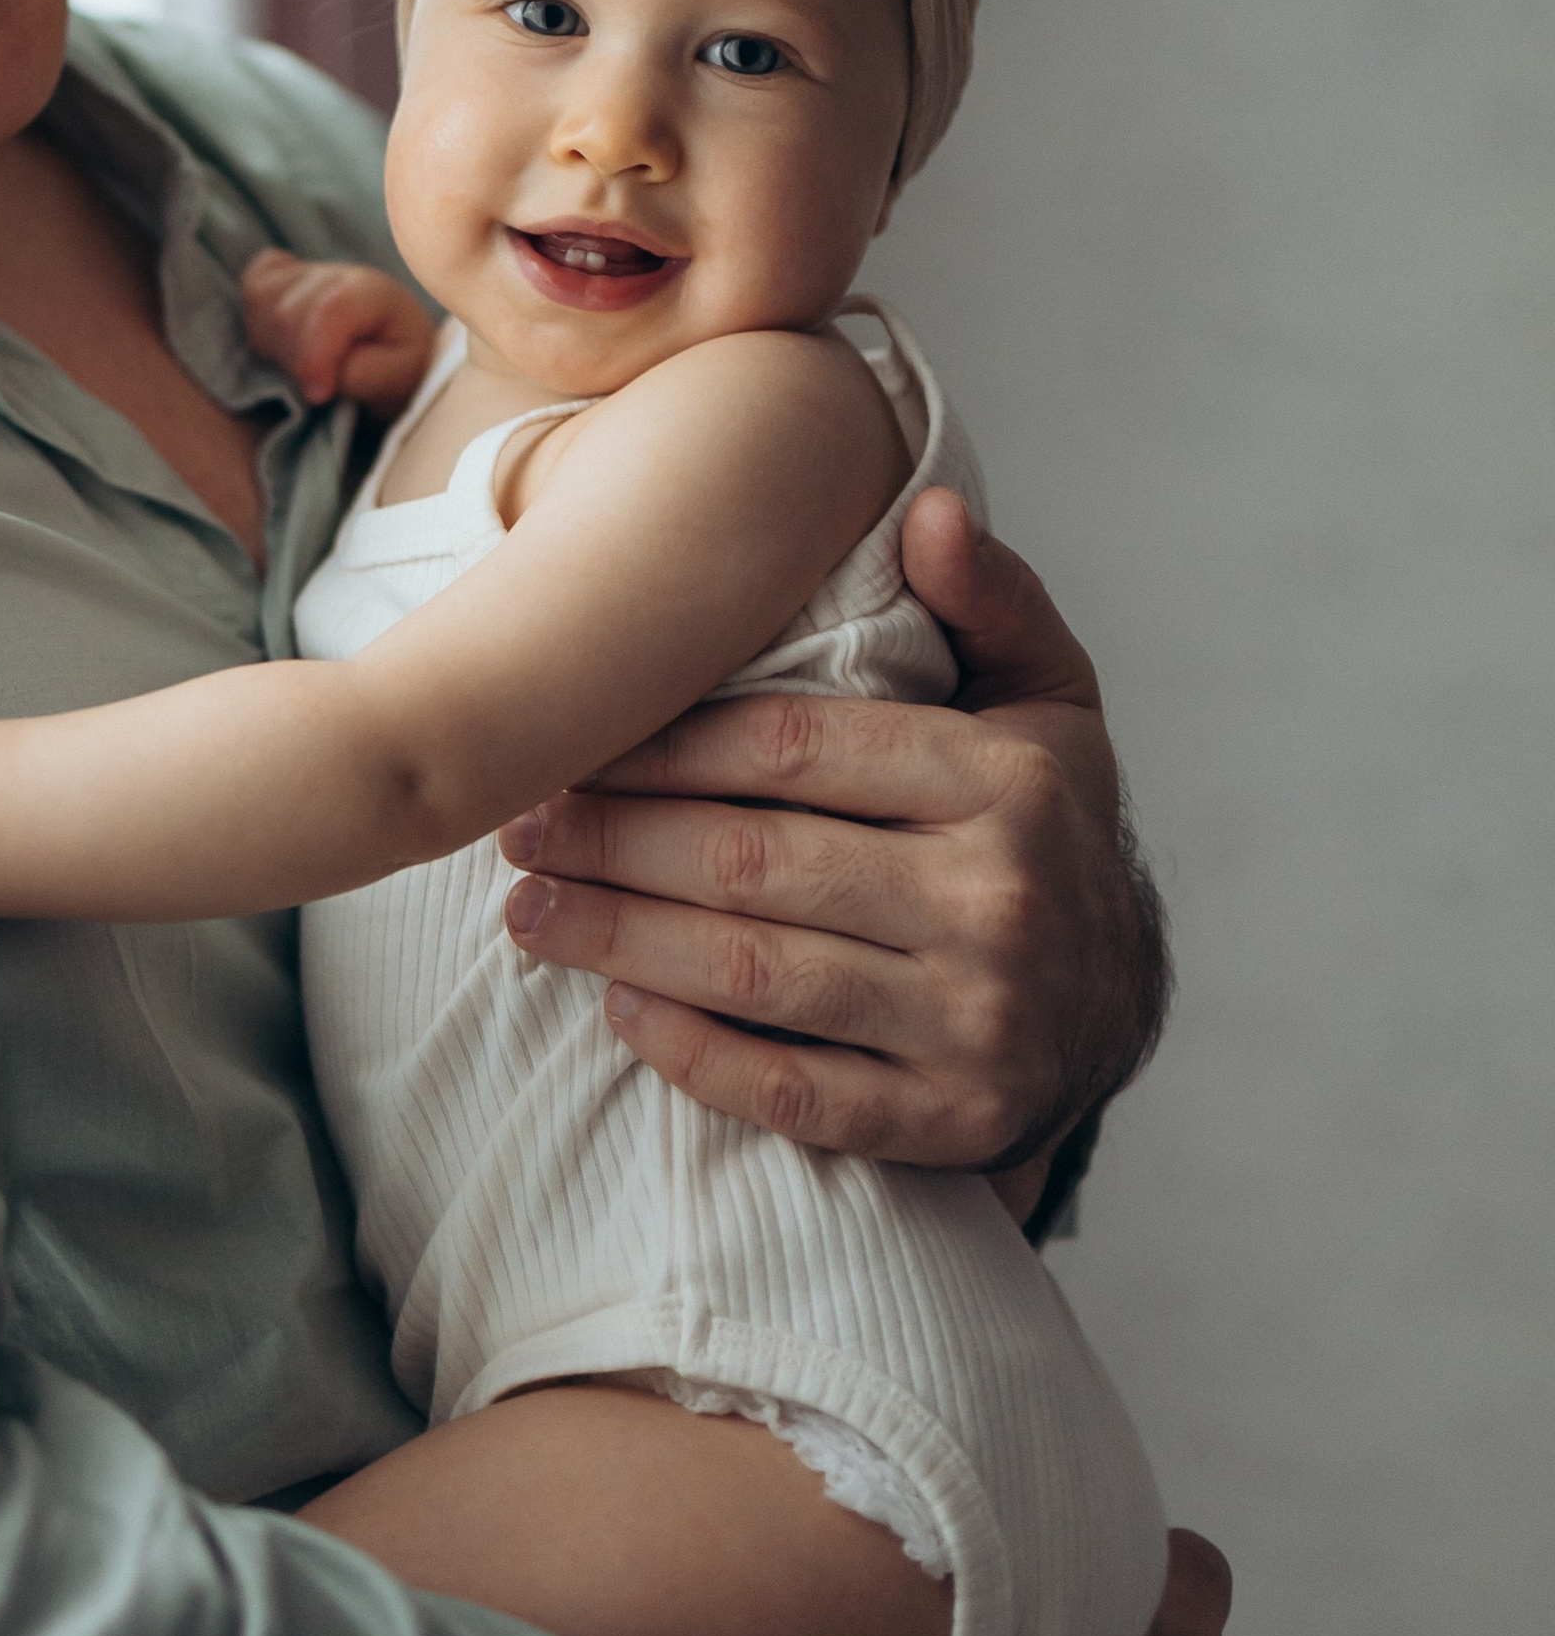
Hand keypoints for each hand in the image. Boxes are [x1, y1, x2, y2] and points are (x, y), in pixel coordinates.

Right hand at [241, 247, 438, 411]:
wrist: (399, 353)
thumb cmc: (401, 368)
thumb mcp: (399, 380)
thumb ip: (365, 374)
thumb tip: (326, 372)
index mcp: (374, 293)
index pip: (330, 309)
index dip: (314, 355)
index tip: (317, 394)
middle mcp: (338, 273)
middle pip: (288, 310)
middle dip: (294, 359)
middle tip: (318, 386)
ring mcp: (308, 272)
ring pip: (262, 299)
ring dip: (273, 344)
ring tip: (303, 365)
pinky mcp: (285, 277)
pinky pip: (253, 284)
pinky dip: (257, 314)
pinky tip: (282, 337)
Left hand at [496, 490, 1169, 1175]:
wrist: (1116, 1012)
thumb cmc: (1042, 828)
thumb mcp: (1047, 698)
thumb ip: (989, 598)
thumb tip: (927, 512)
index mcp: (1007, 785)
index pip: (792, 748)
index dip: (661, 745)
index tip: (572, 741)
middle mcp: (999, 904)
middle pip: (751, 861)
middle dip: (611, 840)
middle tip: (519, 824)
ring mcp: (975, 1024)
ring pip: (752, 972)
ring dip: (616, 940)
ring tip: (527, 910)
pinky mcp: (949, 1123)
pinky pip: (789, 1092)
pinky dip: (690, 1053)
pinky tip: (617, 1009)